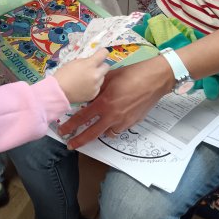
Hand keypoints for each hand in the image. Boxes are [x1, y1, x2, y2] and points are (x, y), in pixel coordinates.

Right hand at [54, 48, 109, 103]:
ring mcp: (96, 86)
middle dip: (101, 66)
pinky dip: (93, 86)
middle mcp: (96, 75)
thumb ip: (86, 60)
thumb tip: (93, 60)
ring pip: (102, 77)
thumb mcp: (74, 62)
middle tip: (93, 68)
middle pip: (107, 66)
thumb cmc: (63, 74)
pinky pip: (98, 87)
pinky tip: (84, 86)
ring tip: (86, 79)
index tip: (100, 54)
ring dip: (97, 76)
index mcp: (90, 64)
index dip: (102, 52)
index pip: (104, 53)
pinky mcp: (94, 94)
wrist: (59, 91)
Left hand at [57, 55, 174, 148]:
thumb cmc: (132, 74)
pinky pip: (119, 129)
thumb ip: (98, 88)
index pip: (82, 117)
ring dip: (99, 132)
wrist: (155, 79)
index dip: (71, 125)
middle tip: (70, 145)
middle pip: (92, 133)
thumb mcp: (110, 78)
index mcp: (104, 102)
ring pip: (107, 133)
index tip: (63, 131)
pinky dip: (114, 128)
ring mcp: (124, 121)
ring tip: (95, 130)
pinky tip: (112, 122)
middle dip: (79, 140)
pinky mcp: (133, 122)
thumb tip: (89, 94)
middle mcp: (112, 115)